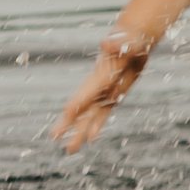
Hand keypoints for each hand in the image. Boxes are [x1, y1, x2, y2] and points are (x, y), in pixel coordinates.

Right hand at [50, 32, 151, 151]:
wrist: (134, 39)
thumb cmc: (131, 39)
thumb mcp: (127, 42)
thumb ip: (116, 44)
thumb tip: (105, 43)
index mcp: (100, 76)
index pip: (83, 95)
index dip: (73, 108)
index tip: (64, 118)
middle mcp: (98, 86)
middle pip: (81, 109)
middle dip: (69, 124)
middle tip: (54, 139)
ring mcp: (105, 92)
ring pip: (91, 116)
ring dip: (81, 132)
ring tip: (70, 150)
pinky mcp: (115, 94)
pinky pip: (104, 112)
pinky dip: (97, 125)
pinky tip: (91, 138)